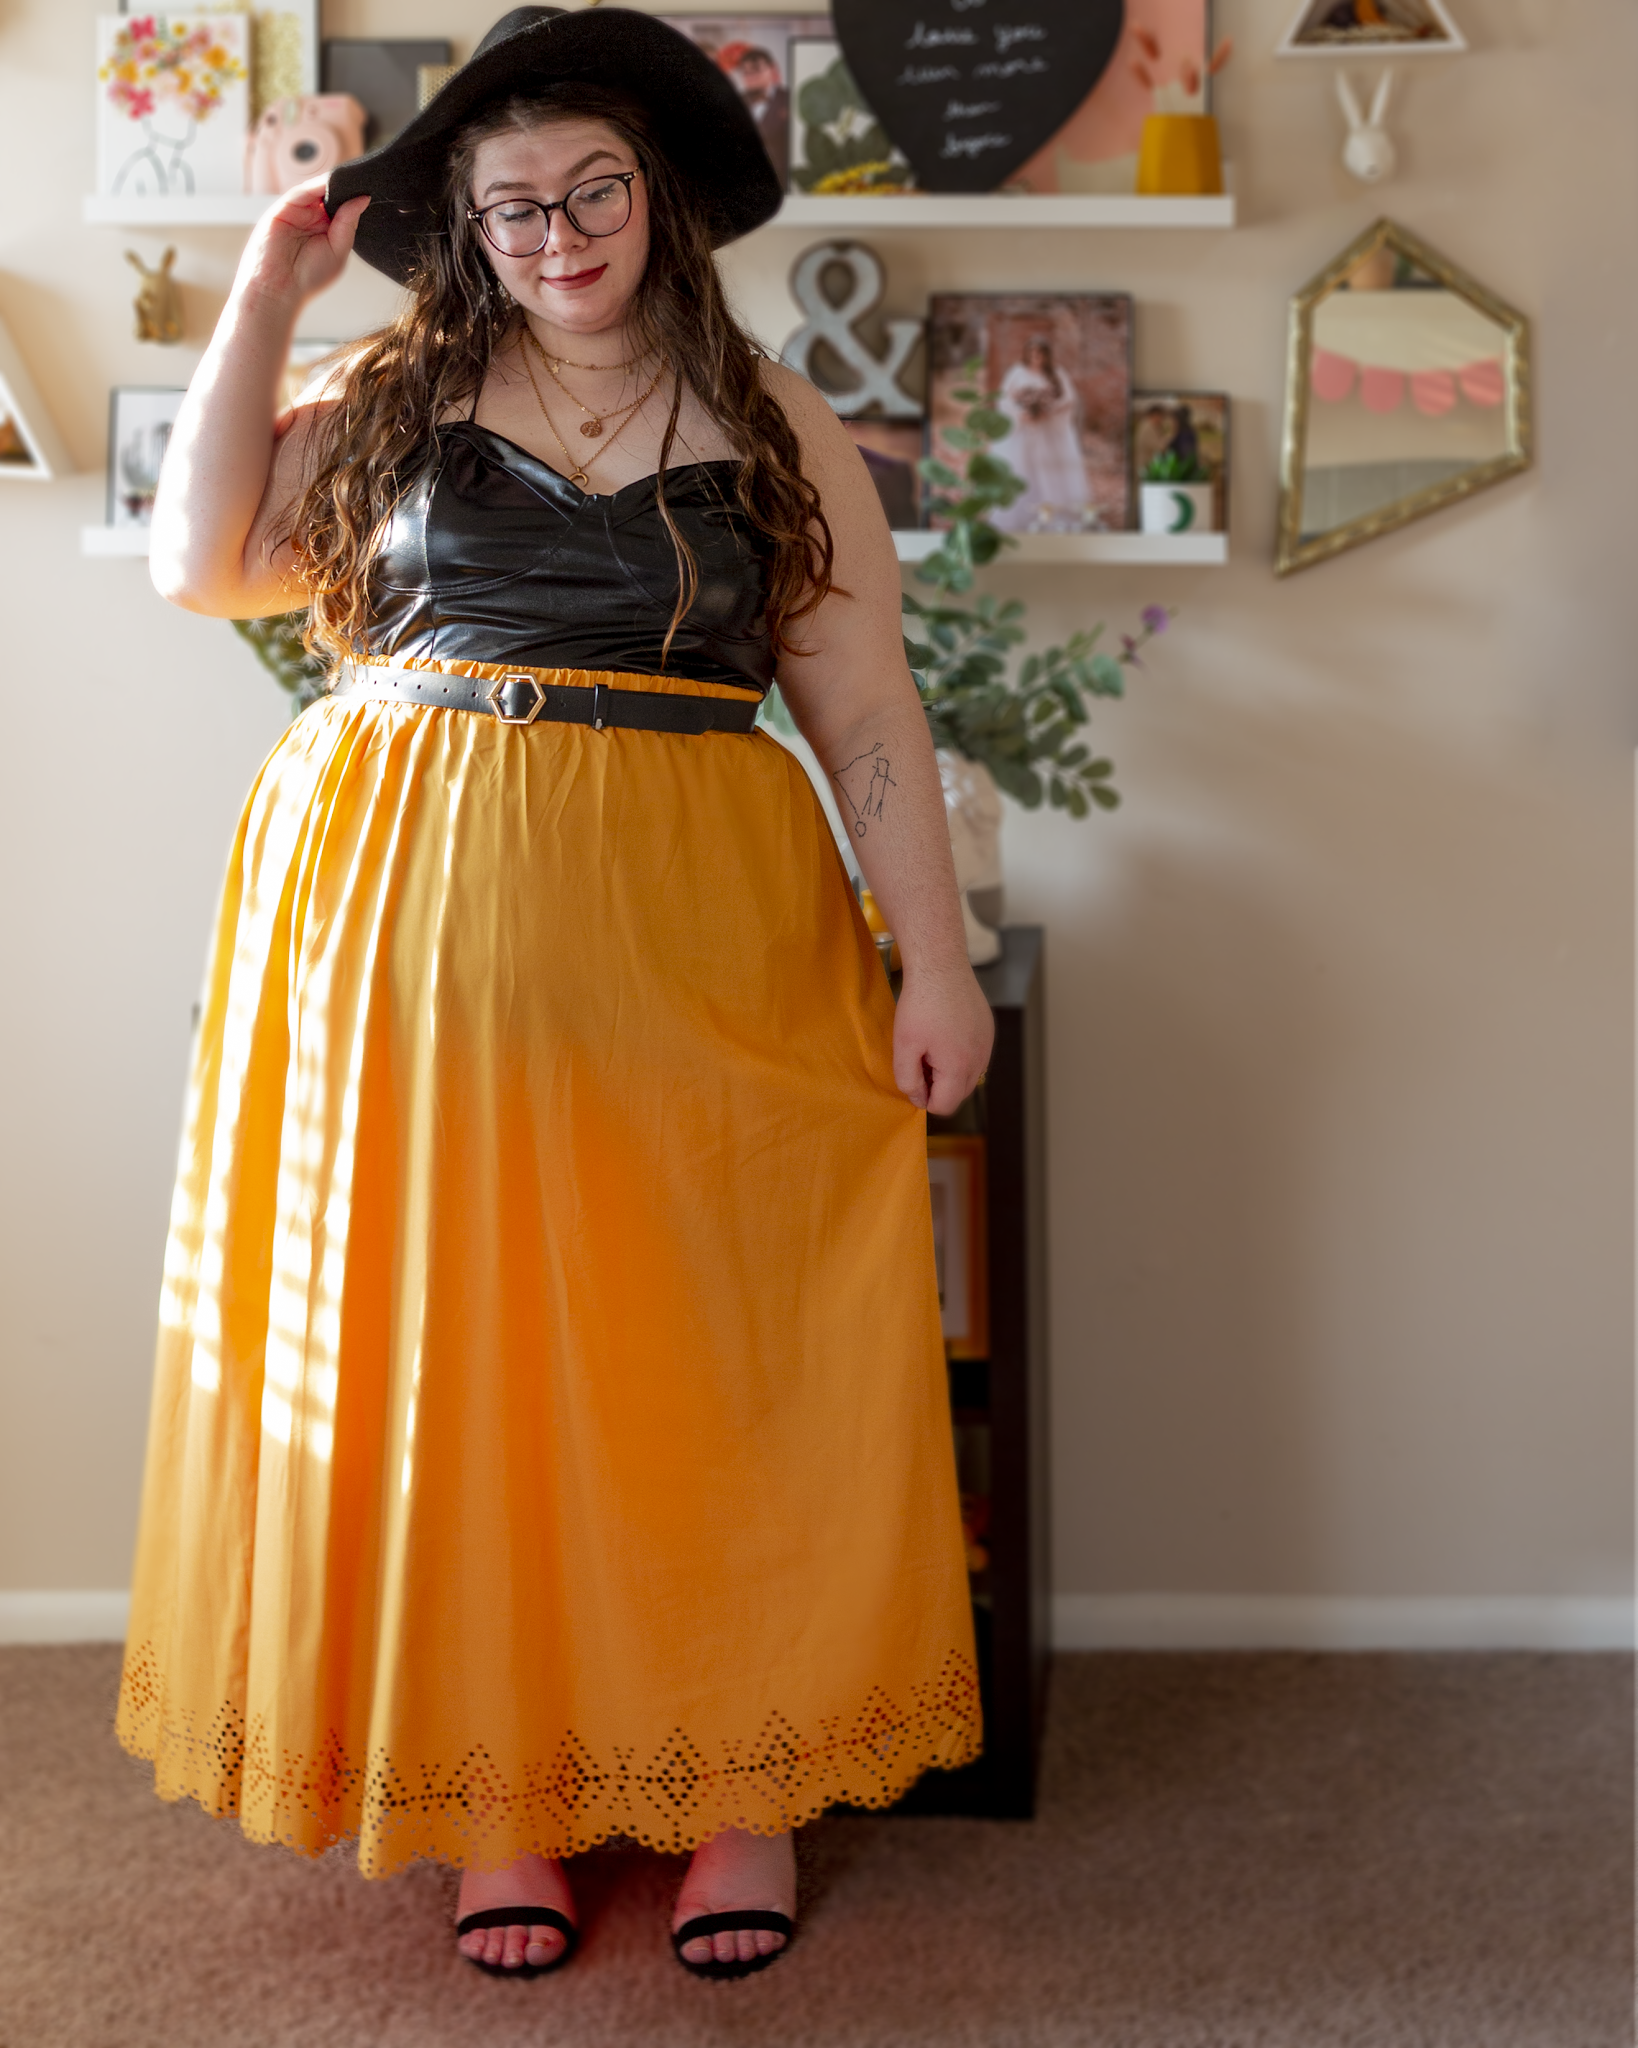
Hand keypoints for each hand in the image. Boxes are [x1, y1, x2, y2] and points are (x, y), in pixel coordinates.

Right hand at [236, 176, 368, 312]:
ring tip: (351, 180)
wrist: (279, 288)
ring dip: (333, 184)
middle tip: (364, 180)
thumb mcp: (338, 250)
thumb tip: (363, 198)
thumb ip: (349, 223)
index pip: (343, 208)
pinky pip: (302, 192)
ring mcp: (297, 213)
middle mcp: (312, 220)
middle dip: (346, 188)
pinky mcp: (283, 208)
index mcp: (328, 231)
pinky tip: (331, 183)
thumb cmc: (307, 278)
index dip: (355, 198)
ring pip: (317, 191)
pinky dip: (316, 185)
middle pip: (331, 196)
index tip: (371, 189)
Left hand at [891, 959, 993, 1114]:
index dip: (924, 1098)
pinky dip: (960, 1053)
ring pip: (968, 1075)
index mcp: (959, 1067)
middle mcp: (980, 1059)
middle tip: (920, 1059)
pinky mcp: (988, 1030)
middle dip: (938, 1086)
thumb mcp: (904, 1045)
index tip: (913, 1077)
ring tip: (931, 1046)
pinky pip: (975, 1055)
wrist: (940, 966)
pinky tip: (944, 1034)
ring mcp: (987, 1044)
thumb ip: (908, 1079)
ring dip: (949, 1071)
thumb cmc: (921, 1003)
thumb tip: (918, 1098)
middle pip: (959, 1094)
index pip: (945, 1106)